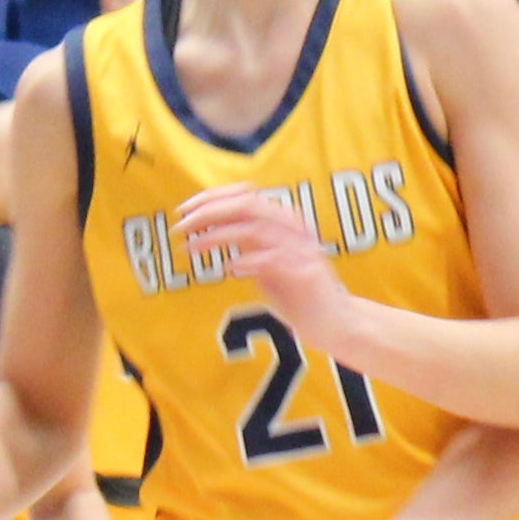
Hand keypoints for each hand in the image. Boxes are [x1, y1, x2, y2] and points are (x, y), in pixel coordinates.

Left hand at [164, 181, 365, 363]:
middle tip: (180, 226)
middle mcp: (293, 230)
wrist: (337, 324)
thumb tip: (212, 232)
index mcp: (283, 223)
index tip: (184, 210)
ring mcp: (301, 250)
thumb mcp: (267, 265)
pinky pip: (271, 260)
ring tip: (192, 248)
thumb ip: (248, 246)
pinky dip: (246, 261)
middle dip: (208, 212)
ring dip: (217, 236)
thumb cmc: (300, 297)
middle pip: (246, 204)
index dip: (211, 197)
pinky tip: (228, 269)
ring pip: (254, 228)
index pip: (244, 195)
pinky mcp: (305, 274)